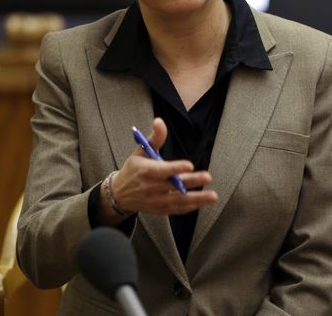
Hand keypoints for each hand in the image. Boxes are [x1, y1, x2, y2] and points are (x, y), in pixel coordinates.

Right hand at [100, 118, 217, 221]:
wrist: (119, 194)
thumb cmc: (133, 169)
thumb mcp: (141, 150)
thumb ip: (155, 137)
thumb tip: (159, 121)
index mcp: (144, 170)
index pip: (161, 170)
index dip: (175, 168)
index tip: (189, 165)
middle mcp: (149, 187)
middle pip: (173, 185)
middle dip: (191, 181)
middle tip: (208, 177)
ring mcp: (155, 201)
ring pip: (178, 201)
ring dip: (197, 199)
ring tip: (212, 196)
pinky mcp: (159, 210)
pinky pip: (176, 209)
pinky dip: (190, 207)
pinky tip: (202, 202)